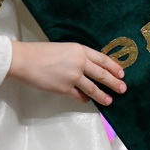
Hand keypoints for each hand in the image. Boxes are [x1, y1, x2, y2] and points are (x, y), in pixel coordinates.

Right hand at [7, 40, 125, 105]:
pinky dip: (84, 99)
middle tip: (123, 88)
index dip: (113, 67)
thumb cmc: (42, 52)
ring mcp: (73, 76)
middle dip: (114, 82)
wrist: (26, 60)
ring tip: (110, 100)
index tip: (122, 73)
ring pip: (92, 87)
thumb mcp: (66, 48)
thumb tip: (89, 67)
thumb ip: (79, 57)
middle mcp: (80, 63)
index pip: (102, 59)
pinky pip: (79, 95)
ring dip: (102, 95)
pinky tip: (87, 100)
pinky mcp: (64, 88)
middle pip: (102, 74)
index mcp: (81, 50)